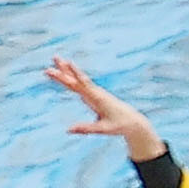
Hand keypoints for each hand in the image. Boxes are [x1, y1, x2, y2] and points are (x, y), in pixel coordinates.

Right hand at [47, 54, 165, 159]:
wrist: (134, 122)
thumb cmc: (119, 125)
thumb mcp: (103, 129)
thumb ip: (86, 129)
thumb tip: (68, 129)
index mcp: (98, 99)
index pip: (81, 86)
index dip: (71, 76)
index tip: (64, 65)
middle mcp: (96, 92)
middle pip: (77, 79)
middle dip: (65, 69)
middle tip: (54, 58)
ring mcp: (95, 92)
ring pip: (78, 79)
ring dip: (67, 69)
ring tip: (57, 59)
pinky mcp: (95, 94)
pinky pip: (81, 84)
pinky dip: (72, 76)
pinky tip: (66, 71)